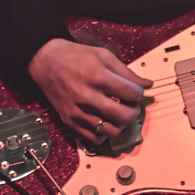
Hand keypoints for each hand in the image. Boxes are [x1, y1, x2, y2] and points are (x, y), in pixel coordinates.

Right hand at [27, 38, 152, 143]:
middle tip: (132, 106)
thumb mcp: (104, 56)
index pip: (131, 93)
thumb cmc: (77, 56)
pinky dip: (104, 133)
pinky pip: (94, 139)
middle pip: (124, 117)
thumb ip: (127, 72)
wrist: (47, 63)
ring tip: (118, 113)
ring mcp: (78, 112)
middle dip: (134, 112)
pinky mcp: (70, 122)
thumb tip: (147, 85)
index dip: (139, 93)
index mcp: (98, 77)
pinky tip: (105, 121)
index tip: (137, 91)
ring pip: (110, 131)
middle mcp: (87, 97)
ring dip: (120, 124)